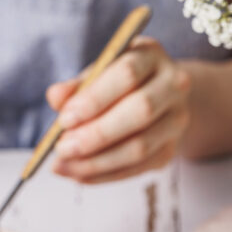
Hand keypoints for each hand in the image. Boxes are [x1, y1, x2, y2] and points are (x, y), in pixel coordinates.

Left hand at [47, 38, 191, 183]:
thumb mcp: (98, 73)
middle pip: (140, 112)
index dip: (95, 99)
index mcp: (151, 55)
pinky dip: (105, 175)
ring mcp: (176, 120)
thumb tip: (55, 98)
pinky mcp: (170, 150)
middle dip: (96, 135)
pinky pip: (137, 169)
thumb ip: (77, 85)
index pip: (127, 74)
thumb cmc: (119, 82)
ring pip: (140, 147)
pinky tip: (80, 175)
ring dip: (97, 162)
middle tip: (63, 148)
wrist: (159, 98)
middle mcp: (173, 86)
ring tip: (65, 166)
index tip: (65, 119)